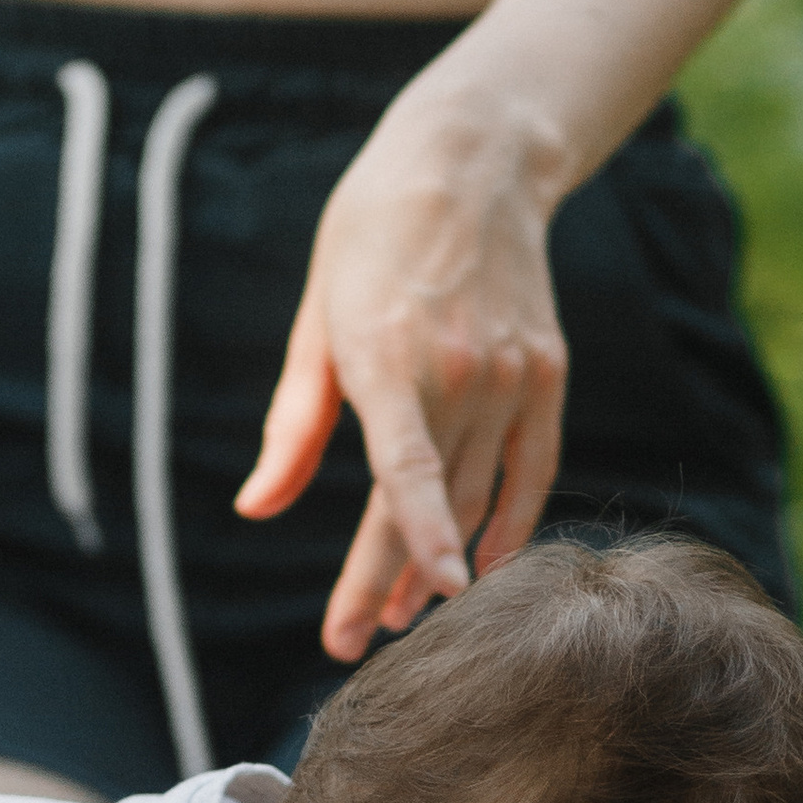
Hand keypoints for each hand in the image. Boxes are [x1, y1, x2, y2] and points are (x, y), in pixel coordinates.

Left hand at [234, 89, 567, 662]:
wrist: (472, 161)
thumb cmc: (372, 237)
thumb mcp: (316, 321)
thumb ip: (293, 426)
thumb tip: (256, 507)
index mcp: (385, 355)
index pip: (407, 468)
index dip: (416, 538)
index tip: (424, 599)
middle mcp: (458, 371)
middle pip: (426, 505)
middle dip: (388, 582)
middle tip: (350, 641)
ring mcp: (511, 375)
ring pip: (476, 498)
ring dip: (439, 562)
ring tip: (401, 611)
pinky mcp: (545, 375)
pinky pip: (531, 471)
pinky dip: (509, 524)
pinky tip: (482, 568)